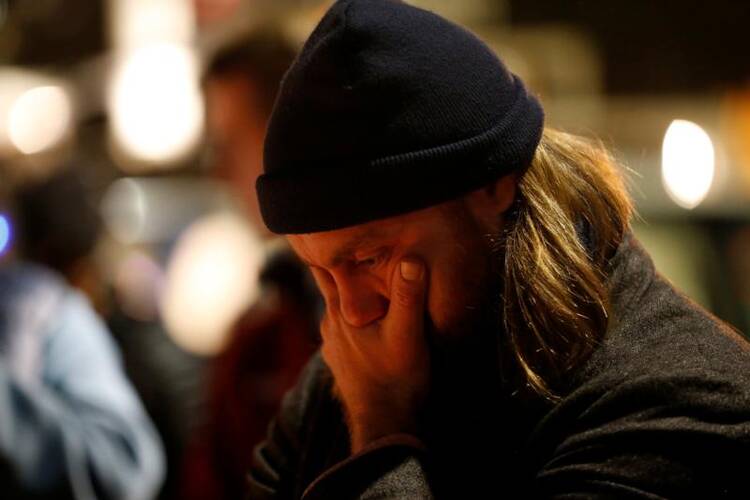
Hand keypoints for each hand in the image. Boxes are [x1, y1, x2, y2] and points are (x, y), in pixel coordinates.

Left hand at [320, 258, 429, 452]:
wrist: (384, 426)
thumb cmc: (397, 379)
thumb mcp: (408, 335)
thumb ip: (408, 297)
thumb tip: (411, 258)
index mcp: (340, 312)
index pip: (324, 267)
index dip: (328, 245)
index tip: (328, 223)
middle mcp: (330, 324)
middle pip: (330, 284)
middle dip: (341, 265)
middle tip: (351, 240)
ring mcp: (333, 344)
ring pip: (338, 306)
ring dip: (349, 291)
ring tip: (365, 273)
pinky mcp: (342, 360)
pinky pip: (345, 326)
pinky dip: (353, 314)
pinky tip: (369, 315)